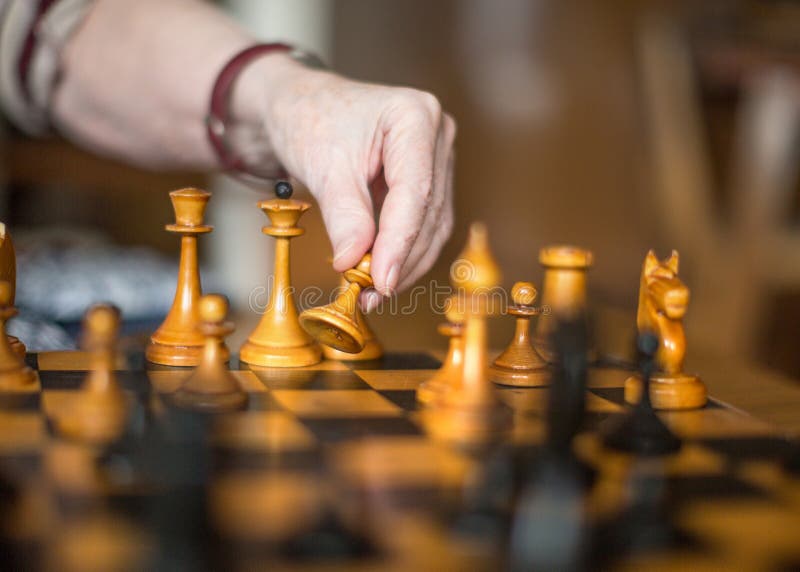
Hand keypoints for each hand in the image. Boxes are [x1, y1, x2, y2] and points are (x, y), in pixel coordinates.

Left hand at [255, 56, 455, 310]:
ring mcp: (436, 158)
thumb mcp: (323, 166)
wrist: (300, 106)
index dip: (399, 242)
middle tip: (368, 293)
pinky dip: (401, 252)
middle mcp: (437, 134)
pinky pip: (423, 225)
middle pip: (428, 213)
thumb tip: (354, 263)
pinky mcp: (428, 179)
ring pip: (431, 226)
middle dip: (400, 258)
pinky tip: (379, 275)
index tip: (381, 281)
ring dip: (404, 263)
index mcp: (416, 115)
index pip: (416, 192)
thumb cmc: (309, 119)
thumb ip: (345, 215)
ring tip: (370, 291)